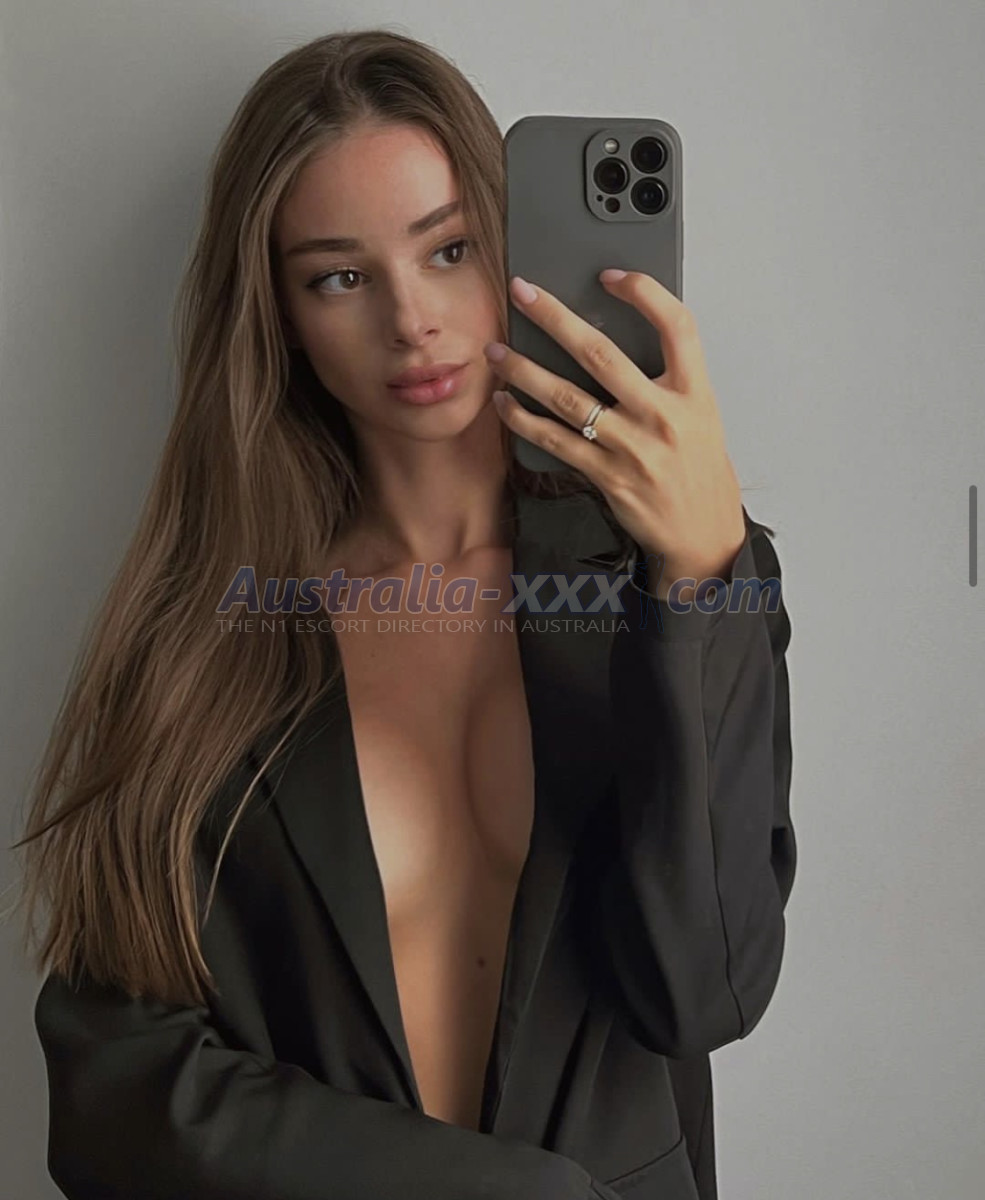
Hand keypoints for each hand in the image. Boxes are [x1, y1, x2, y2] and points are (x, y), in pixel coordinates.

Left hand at [485, 272, 746, 592]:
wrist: (704, 532)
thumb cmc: (698, 468)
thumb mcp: (701, 413)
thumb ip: (666, 377)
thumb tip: (607, 338)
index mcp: (694, 391)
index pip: (676, 325)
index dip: (644, 292)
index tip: (610, 275)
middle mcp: (663, 415)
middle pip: (601, 353)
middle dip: (554, 317)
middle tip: (523, 292)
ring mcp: (633, 448)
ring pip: (567, 397)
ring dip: (524, 371)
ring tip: (497, 352)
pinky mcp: (607, 477)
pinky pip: (556, 441)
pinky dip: (524, 419)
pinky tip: (505, 403)